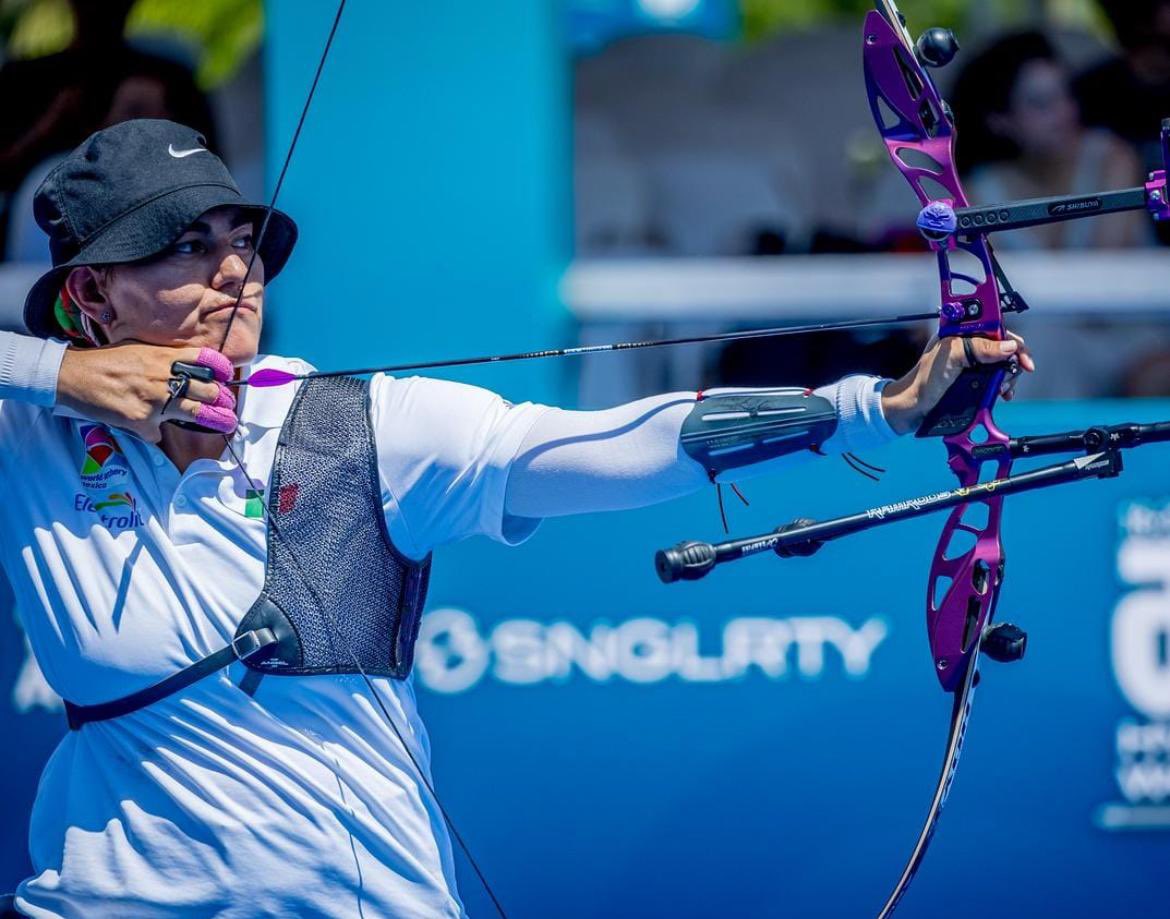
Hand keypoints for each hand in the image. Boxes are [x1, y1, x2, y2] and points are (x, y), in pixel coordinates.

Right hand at [57, 343, 236, 442]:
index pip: (205, 359)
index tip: (229, 376)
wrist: (74, 375)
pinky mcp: (142, 420)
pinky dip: (154, 431)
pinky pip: (158, 432)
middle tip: (228, 406)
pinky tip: (144, 424)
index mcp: (165, 356)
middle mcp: (165, 377)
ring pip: (196, 413)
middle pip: (208, 390)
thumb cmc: (108, 362)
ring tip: (227, 423)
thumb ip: (166, 359)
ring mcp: (155, 400)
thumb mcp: (141, 350)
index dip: (222, 368)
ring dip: (214, 420)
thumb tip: (191, 369)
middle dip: (221, 400)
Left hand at [880, 332, 1034, 435]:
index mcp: (961, 331)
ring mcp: (971, 362)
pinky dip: (1003, 385)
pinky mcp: (973, 378)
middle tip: (1009, 378)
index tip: (1022, 357)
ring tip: (1002, 390)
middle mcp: (968, 344)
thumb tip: (1008, 347)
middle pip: (1003, 346)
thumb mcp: (952, 358)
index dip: (1011, 340)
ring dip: (1008, 377)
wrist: (913, 407)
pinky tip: (1002, 394)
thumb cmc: (924, 380)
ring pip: (1002, 363)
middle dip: (1012, 362)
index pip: (996, 327)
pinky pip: (996, 378)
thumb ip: (979, 348)